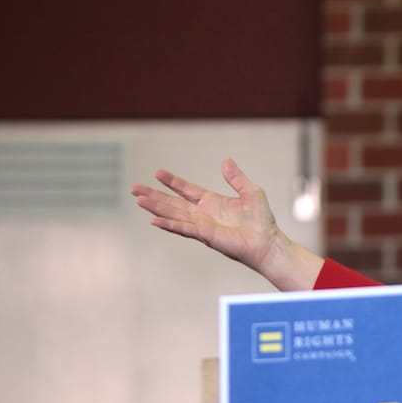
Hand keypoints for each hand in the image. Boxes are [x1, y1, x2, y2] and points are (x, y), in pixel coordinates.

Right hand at [131, 159, 322, 290]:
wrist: (267, 242)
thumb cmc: (261, 221)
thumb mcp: (251, 192)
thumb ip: (236, 178)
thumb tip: (226, 160)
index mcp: (212, 203)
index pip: (187, 190)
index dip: (172, 182)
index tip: (157, 172)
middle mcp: (203, 215)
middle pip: (173, 203)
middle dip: (154, 196)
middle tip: (134, 189)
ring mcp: (202, 226)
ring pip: (173, 215)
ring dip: (155, 208)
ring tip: (138, 200)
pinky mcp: (206, 236)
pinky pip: (184, 228)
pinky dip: (169, 224)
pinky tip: (154, 221)